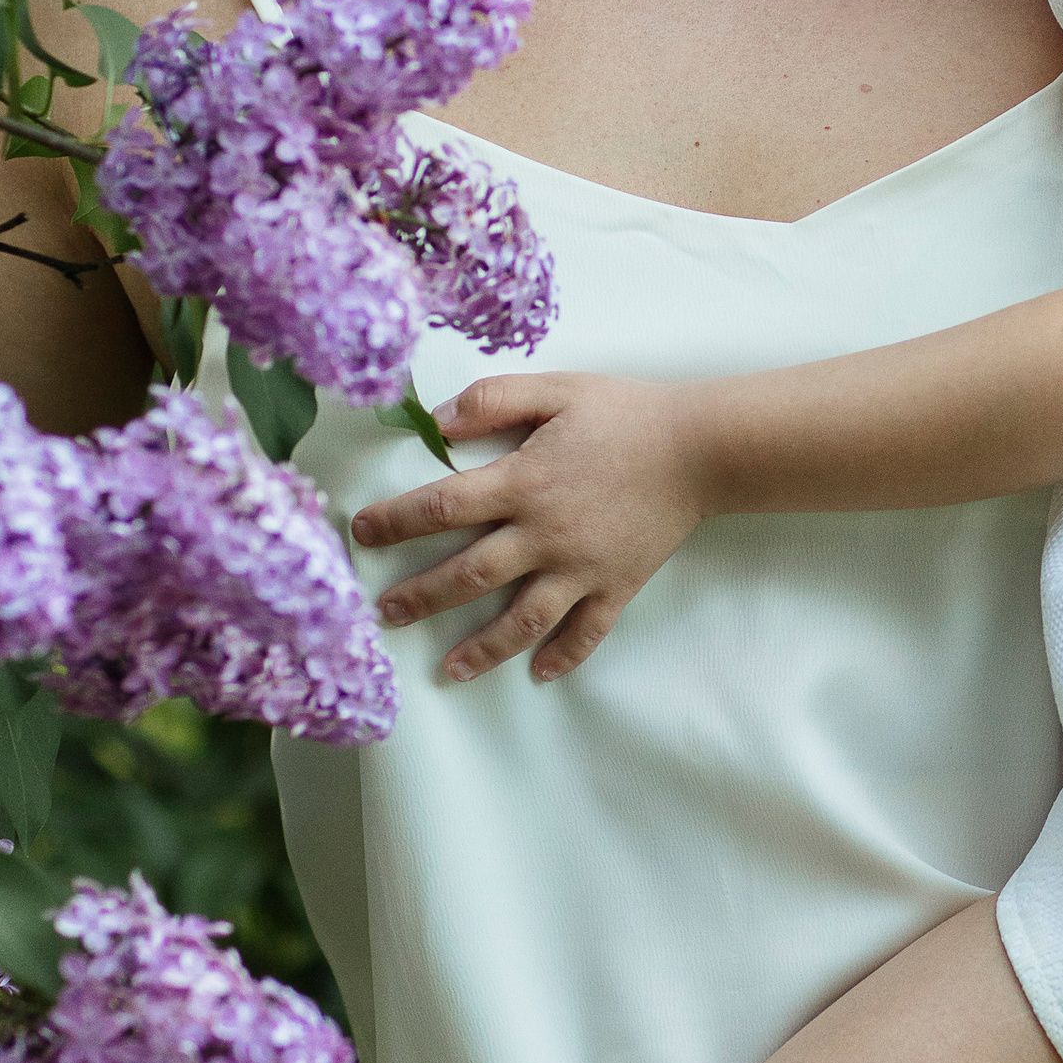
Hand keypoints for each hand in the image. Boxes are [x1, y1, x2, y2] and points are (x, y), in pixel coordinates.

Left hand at [352, 373, 711, 681]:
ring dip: (481, 649)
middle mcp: (545, 534)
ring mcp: (582, 568)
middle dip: (421, 597)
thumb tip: (439, 421)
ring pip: (521, 620)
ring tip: (448, 670)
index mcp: (524, 483)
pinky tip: (538, 672)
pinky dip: (562, 657)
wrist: (700, 448)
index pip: (441, 508)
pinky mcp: (616, 586)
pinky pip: (586, 633)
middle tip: (386, 613)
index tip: (362, 533)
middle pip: (469, 575)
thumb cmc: (626, 414)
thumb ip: (494, 399)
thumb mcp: (556, 390)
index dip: (395, 523)